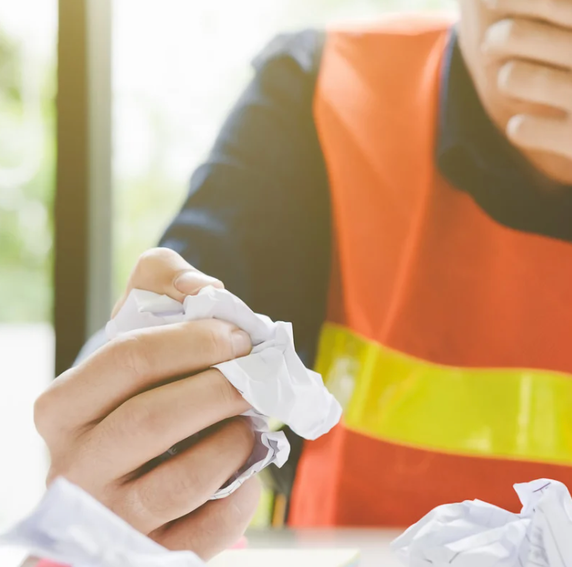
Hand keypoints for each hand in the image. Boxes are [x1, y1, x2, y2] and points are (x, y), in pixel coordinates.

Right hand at [34, 249, 259, 558]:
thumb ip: (162, 283)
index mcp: (63, 409)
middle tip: (256, 375)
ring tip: (250, 421)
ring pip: (182, 479)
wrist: (136, 466)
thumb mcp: (138, 329)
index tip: (237, 336)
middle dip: (219, 389)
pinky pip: (208, 528)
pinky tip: (247, 465)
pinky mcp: (153, 552)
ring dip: (233, 440)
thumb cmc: (142, 391)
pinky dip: (242, 494)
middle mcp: (76, 469)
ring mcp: (112, 518)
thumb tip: (203, 287)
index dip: (191, 341)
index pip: (124, 361)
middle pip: (151, 420)